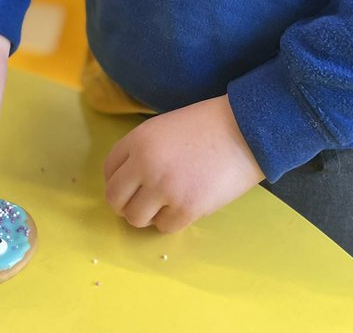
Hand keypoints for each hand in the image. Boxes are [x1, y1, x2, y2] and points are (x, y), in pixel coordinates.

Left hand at [103, 96, 264, 233]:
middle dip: (126, 204)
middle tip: (144, 202)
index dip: (118, 181)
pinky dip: (172, 220)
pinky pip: (165, 227)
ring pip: (135, 218)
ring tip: (166, 203)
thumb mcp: (164, 128)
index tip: (131, 186)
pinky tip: (186, 204)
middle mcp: (144, 165)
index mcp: (138, 141)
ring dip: (148, 215)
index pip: (108, 171)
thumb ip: (143, 150)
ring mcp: (164, 188)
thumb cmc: (206, 125)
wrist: (244, 130)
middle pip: (115, 199)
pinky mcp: (186, 208)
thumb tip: (129, 180)